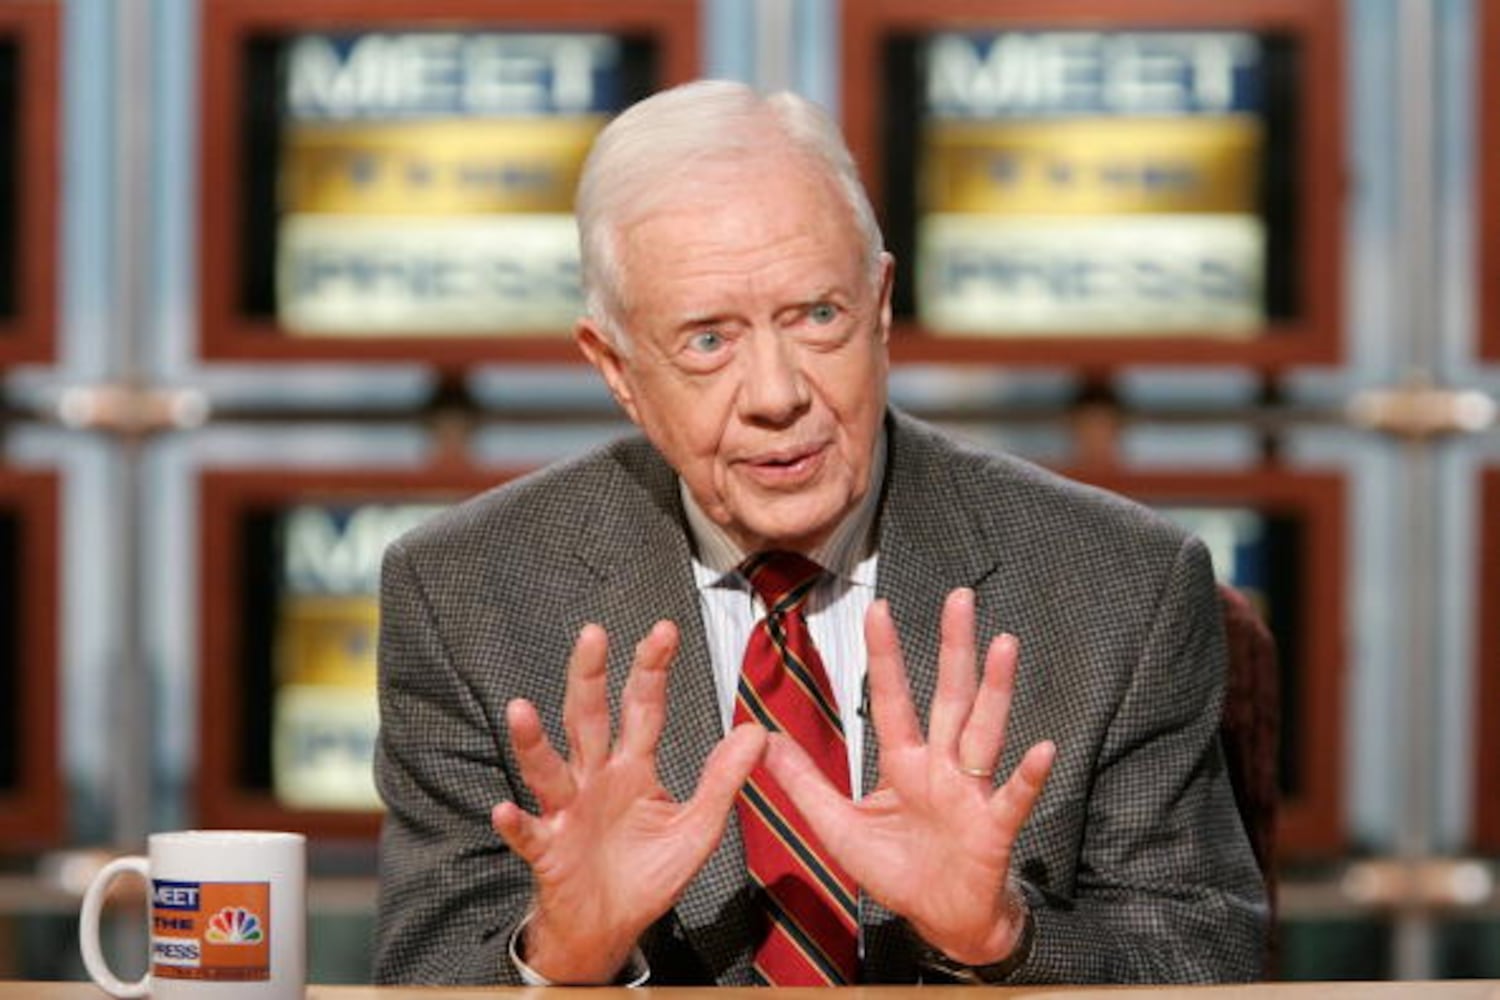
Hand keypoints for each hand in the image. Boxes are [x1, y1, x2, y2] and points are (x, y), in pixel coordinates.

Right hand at [491, 620, 765, 983]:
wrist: (611, 928)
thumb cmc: (647, 875)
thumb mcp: (698, 827)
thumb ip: (723, 780)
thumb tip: (756, 732)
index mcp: (632, 768)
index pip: (642, 708)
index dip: (651, 669)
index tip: (662, 631)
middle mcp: (595, 779)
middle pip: (588, 719)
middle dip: (589, 678)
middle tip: (592, 636)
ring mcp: (567, 812)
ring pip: (548, 769)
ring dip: (533, 742)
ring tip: (520, 710)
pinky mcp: (548, 851)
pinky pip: (529, 835)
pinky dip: (516, 824)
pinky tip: (505, 809)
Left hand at [762, 589, 1054, 965]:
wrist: (945, 922)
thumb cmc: (899, 872)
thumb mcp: (839, 827)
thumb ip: (804, 783)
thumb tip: (761, 739)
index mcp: (905, 762)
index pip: (892, 699)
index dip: (884, 656)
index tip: (876, 608)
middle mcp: (942, 766)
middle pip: (949, 696)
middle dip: (953, 648)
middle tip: (960, 598)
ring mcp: (972, 792)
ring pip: (984, 730)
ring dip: (995, 690)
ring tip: (1003, 646)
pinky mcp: (994, 828)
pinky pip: (1013, 797)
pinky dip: (1028, 775)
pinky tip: (1041, 748)